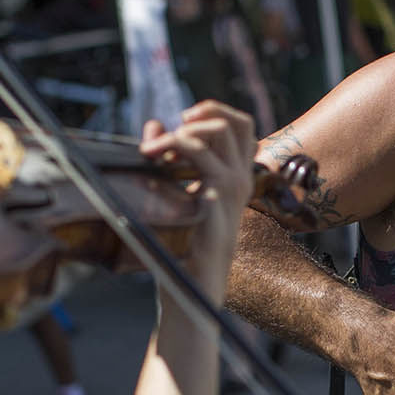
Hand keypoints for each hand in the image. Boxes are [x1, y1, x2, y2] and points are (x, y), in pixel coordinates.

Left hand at [139, 102, 256, 302]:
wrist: (195, 282)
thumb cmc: (185, 244)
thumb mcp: (178, 192)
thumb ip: (169, 156)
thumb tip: (153, 125)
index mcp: (237, 177)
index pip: (240, 126)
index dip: (214, 111)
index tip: (184, 119)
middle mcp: (241, 177)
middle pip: (234, 121)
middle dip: (198, 115)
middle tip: (169, 134)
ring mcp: (233, 184)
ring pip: (218, 130)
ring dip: (180, 132)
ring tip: (152, 151)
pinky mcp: (218, 193)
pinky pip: (198, 153)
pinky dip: (173, 146)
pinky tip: (153, 160)